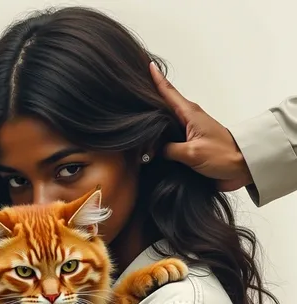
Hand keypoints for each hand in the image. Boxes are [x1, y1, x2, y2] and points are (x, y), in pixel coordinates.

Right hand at [150, 63, 252, 191]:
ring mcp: (190, 130)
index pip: (169, 93)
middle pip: (165, 104)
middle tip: (134, 92)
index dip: (157, 79)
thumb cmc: (222, 155)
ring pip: (167, 120)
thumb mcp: (192, 153)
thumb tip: (152, 150)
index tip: (147, 65)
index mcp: (189, 114)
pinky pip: (171, 135)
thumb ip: (169, 150)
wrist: (241, 166)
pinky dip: (161, 136)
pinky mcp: (191, 143)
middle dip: (150, 98)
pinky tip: (152, 140)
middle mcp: (188, 118)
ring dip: (154, 119)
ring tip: (138, 117)